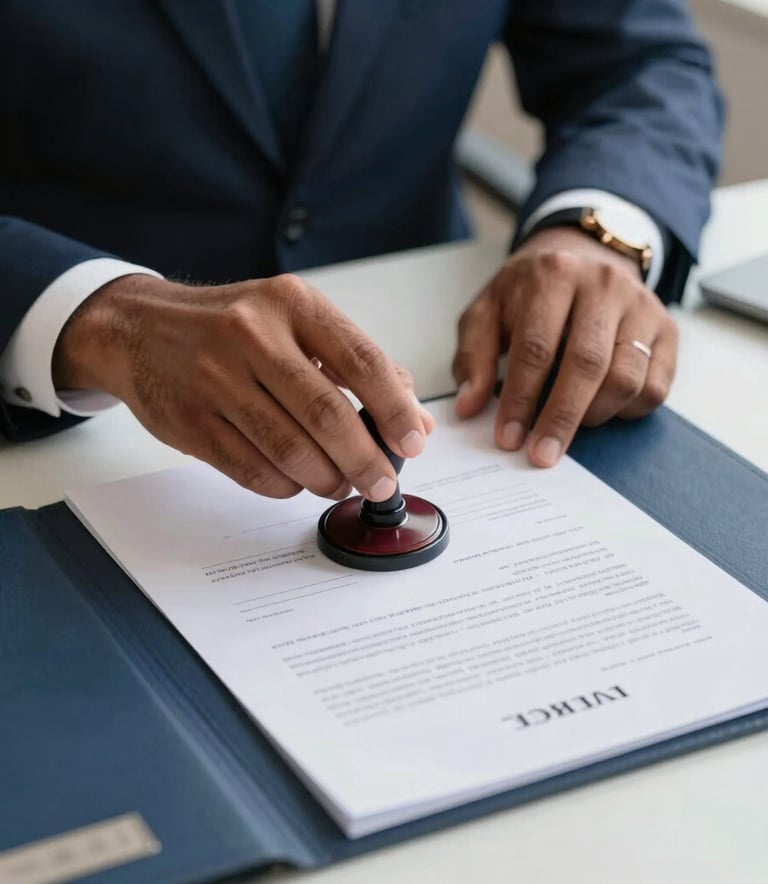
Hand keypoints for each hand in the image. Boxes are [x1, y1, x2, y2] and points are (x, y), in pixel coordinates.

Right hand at [53, 273, 433, 499]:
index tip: (413, 443)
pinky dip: (285, 486)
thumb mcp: (295, 321)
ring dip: (327, 479)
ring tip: (342, 484)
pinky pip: (252, 471)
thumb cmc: (230, 327)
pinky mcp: (191, 421)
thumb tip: (413, 419)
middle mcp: (252, 335)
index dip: (395, 410)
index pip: (361, 360)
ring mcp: (215, 379)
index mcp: (291, 304)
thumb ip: (358, 365)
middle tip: (382, 482)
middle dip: (365, 460)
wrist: (138, 328)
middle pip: (326, 414)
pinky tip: (298, 481)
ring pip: (290, 450)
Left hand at [452, 227, 677, 466]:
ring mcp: (642, 307)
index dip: (521, 399)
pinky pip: (655, 387)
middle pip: (586, 364)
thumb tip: (469, 405)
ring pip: (626, 378)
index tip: (508, 438)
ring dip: (593, 415)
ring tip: (566, 426)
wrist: (582, 257)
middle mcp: (604, 285)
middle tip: (541, 455)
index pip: (536, 348)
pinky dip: (627, 411)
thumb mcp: (487, 312)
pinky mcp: (667, 330)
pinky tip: (599, 410)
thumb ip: (473, 356)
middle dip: (561, 418)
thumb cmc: (528, 294)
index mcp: (553, 276)